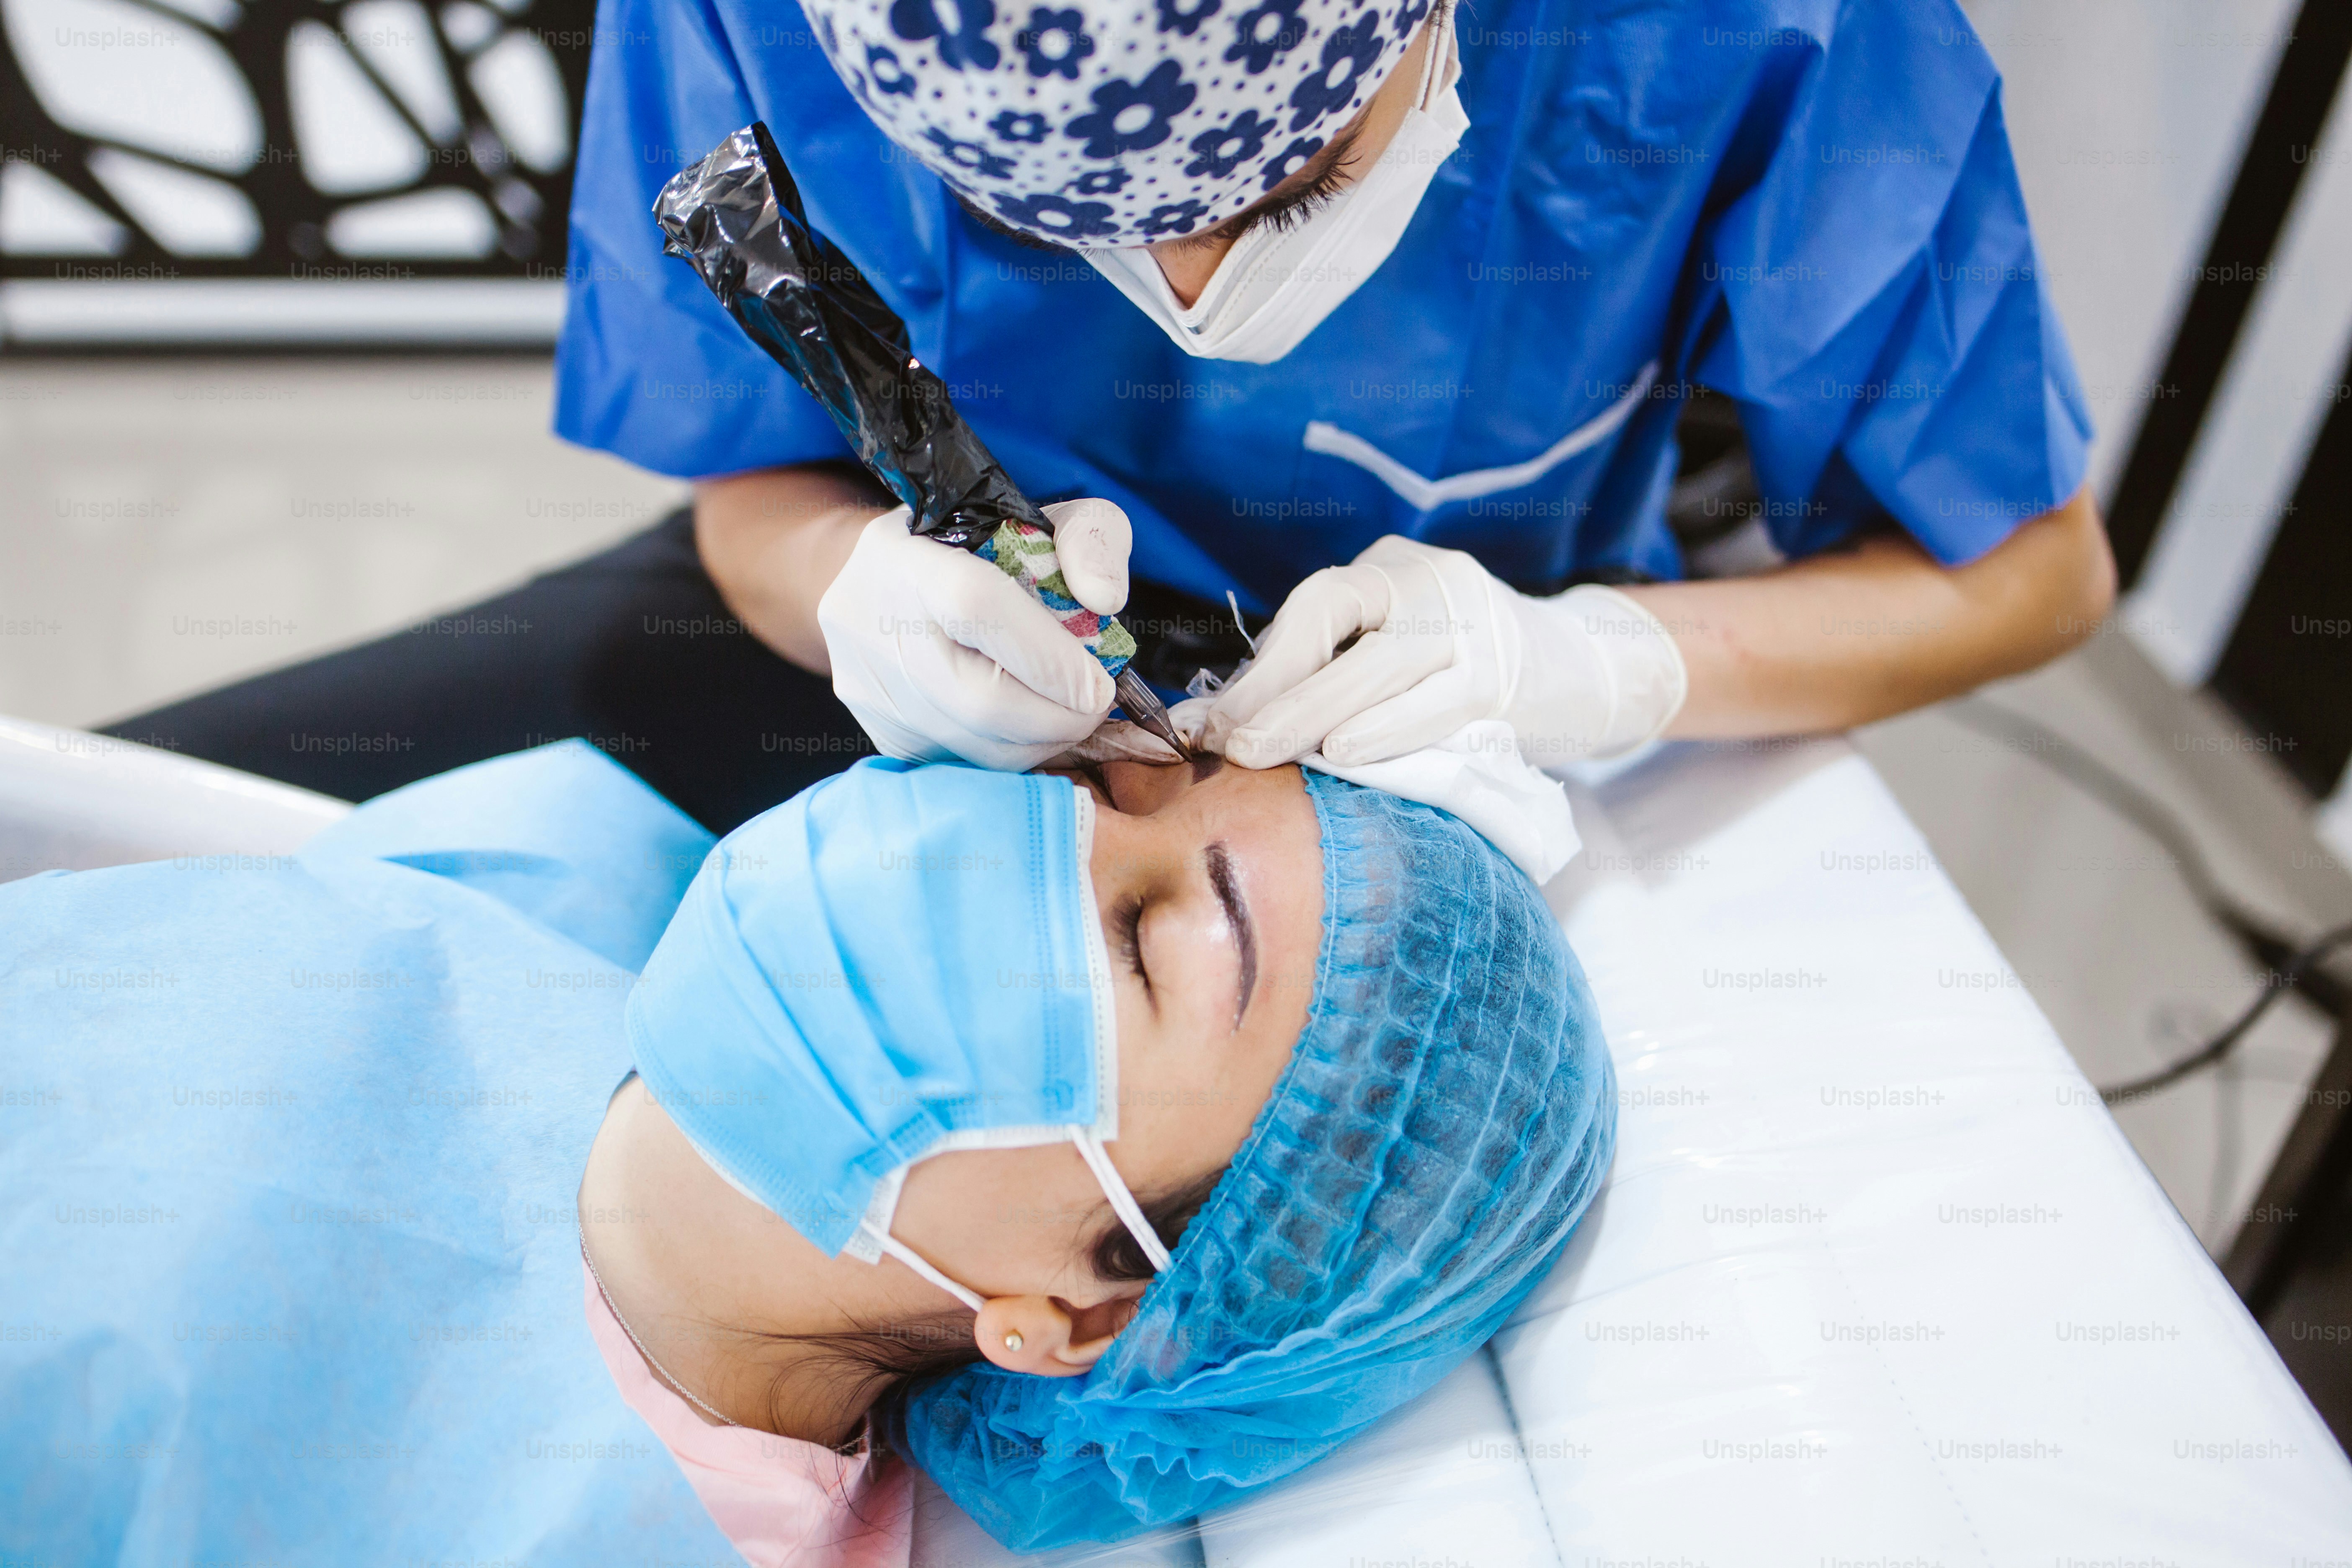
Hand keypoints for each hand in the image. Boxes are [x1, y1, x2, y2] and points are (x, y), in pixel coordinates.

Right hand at [818, 499, 1134, 769]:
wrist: (877, 580)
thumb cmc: (973, 545)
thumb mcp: (1042, 517)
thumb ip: (1086, 540)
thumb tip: (1105, 601)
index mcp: (912, 559)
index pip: (978, 608)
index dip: (1051, 656)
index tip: (1101, 681)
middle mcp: (877, 630)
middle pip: (982, 702)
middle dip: (1062, 715)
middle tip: (1096, 702)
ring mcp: (876, 693)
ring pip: (980, 747)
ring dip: (1045, 739)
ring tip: (1067, 709)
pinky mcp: (885, 737)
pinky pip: (968, 763)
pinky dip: (1014, 750)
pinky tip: (1028, 721)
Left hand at [1199, 535, 1687, 768]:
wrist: (1592, 668)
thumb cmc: (1469, 676)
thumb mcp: (1396, 656)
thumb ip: (1324, 677)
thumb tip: (1221, 724)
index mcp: (1390, 571)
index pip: (1312, 607)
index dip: (1259, 665)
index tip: (1206, 723)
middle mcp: (1427, 578)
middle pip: (1333, 620)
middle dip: (1271, 687)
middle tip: (1223, 742)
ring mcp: (1470, 619)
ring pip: (1378, 661)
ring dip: (1311, 711)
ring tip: (1259, 753)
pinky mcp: (1502, 673)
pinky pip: (1434, 702)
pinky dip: (1385, 728)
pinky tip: (1342, 754)